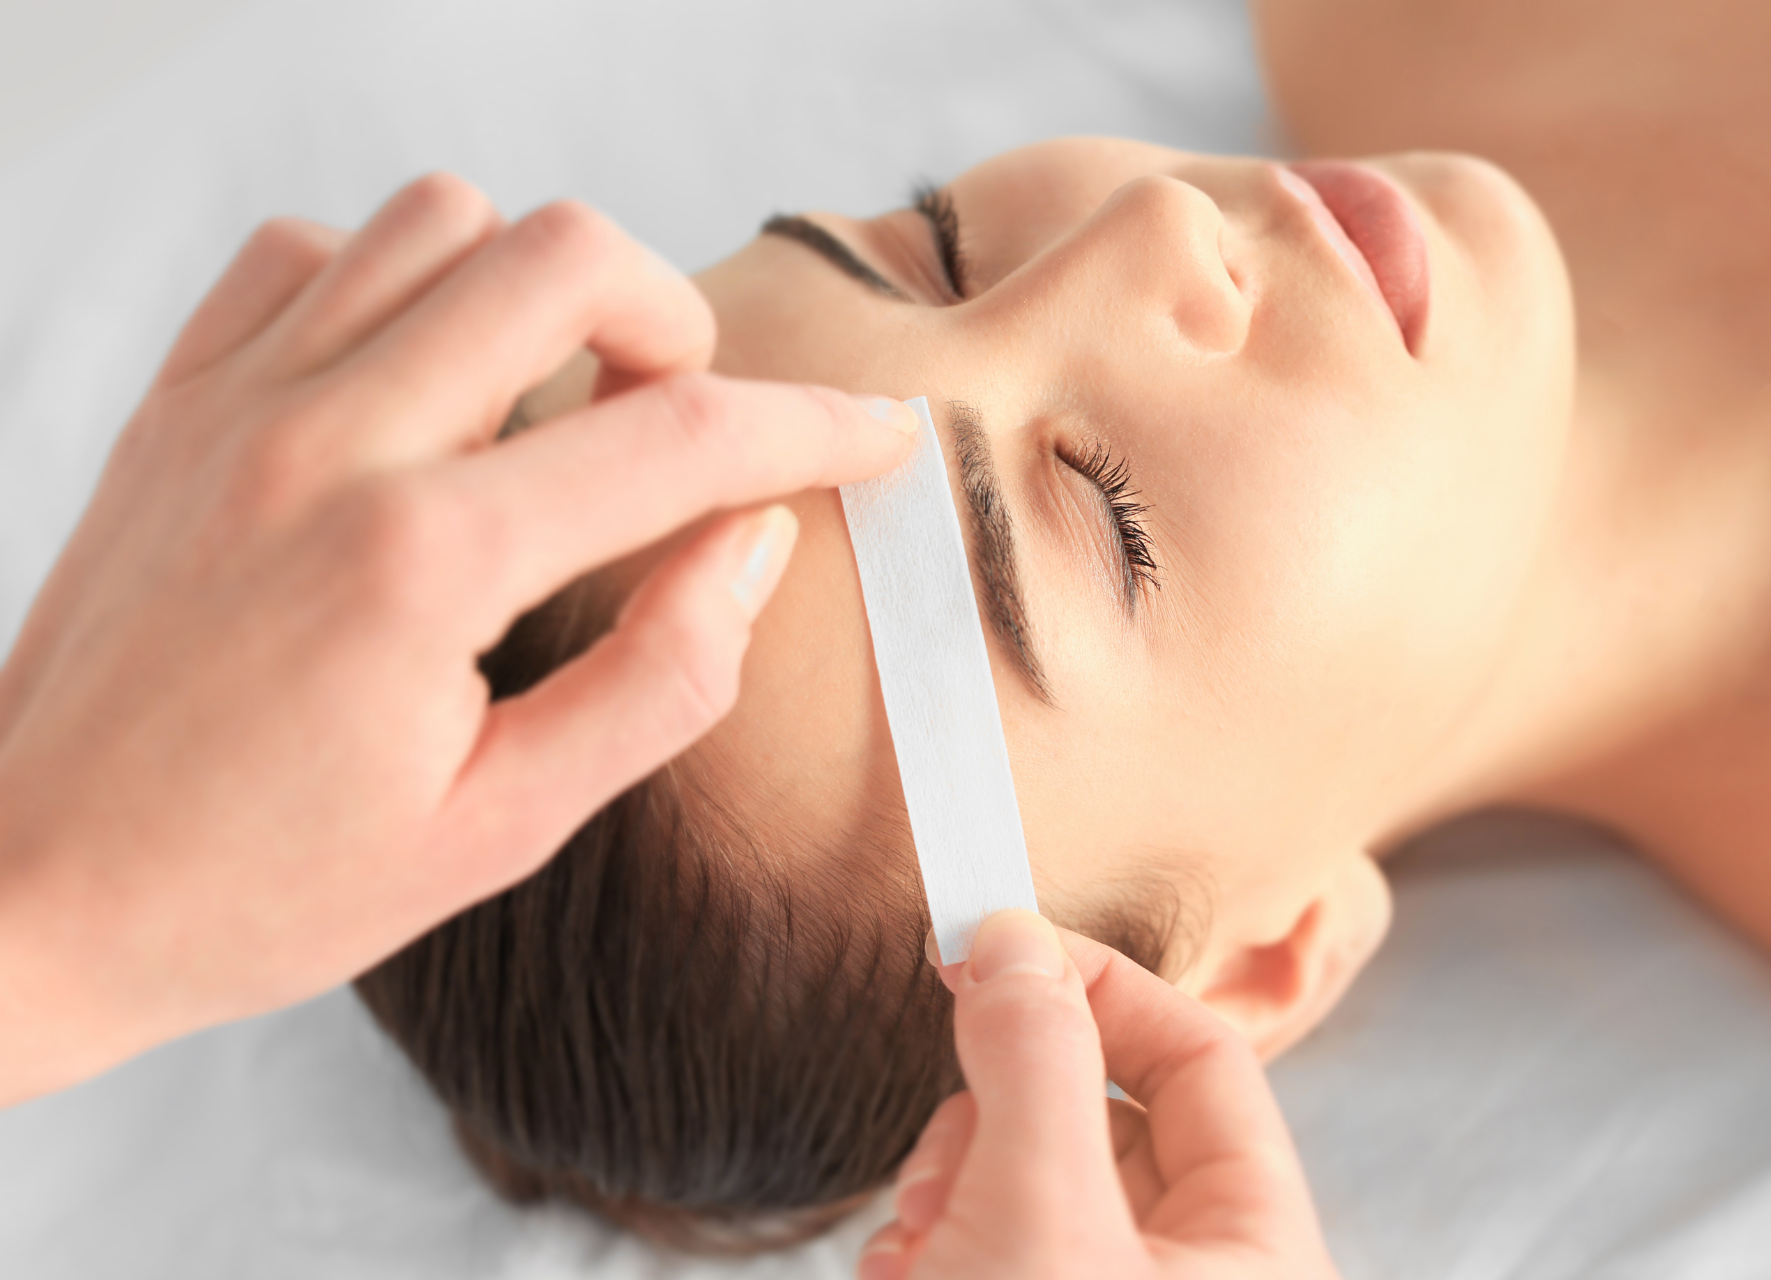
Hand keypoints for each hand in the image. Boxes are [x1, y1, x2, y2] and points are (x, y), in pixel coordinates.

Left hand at [0, 174, 915, 1103]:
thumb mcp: (504, 829)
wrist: (28, 889)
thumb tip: (753, 544)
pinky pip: (312, 248)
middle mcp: (329, 445)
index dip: (812, 427)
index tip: (873, 435)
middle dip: (676, 325)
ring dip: (537, 290)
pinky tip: (419, 386)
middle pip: (565, 255)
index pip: (681, 436)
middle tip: (684, 423)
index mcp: (423, 564)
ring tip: (551, 405)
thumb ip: (661, 677)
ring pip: (441, 222)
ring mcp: (239, 402)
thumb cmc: (260, 885)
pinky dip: (398, 283)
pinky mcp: (178, 395)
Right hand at [860, 911, 1342, 1278]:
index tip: (996, 951)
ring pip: (1031, 1181)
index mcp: (1256, 1254)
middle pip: (1103, 1117)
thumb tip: (1014, 942)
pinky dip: (929, 1245)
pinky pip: (990, 1245)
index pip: (1205, 1060)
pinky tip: (901, 1274)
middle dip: (998, 1114)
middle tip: (945, 1147)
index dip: (1102, 989)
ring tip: (918, 1240)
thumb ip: (1036, 1062)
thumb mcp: (1037, 1215)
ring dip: (947, 1187)